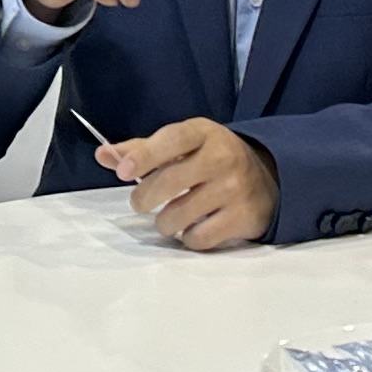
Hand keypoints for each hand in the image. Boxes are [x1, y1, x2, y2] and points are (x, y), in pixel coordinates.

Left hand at [100, 120, 276, 249]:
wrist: (267, 181)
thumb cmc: (211, 160)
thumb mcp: (183, 146)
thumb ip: (142, 150)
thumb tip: (103, 154)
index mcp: (204, 133)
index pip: (173, 139)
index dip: (145, 155)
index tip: (122, 172)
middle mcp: (223, 157)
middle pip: (170, 181)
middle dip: (144, 198)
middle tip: (140, 202)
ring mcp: (235, 188)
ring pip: (179, 215)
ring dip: (164, 222)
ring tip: (169, 216)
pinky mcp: (243, 218)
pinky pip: (198, 238)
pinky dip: (187, 237)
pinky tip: (191, 227)